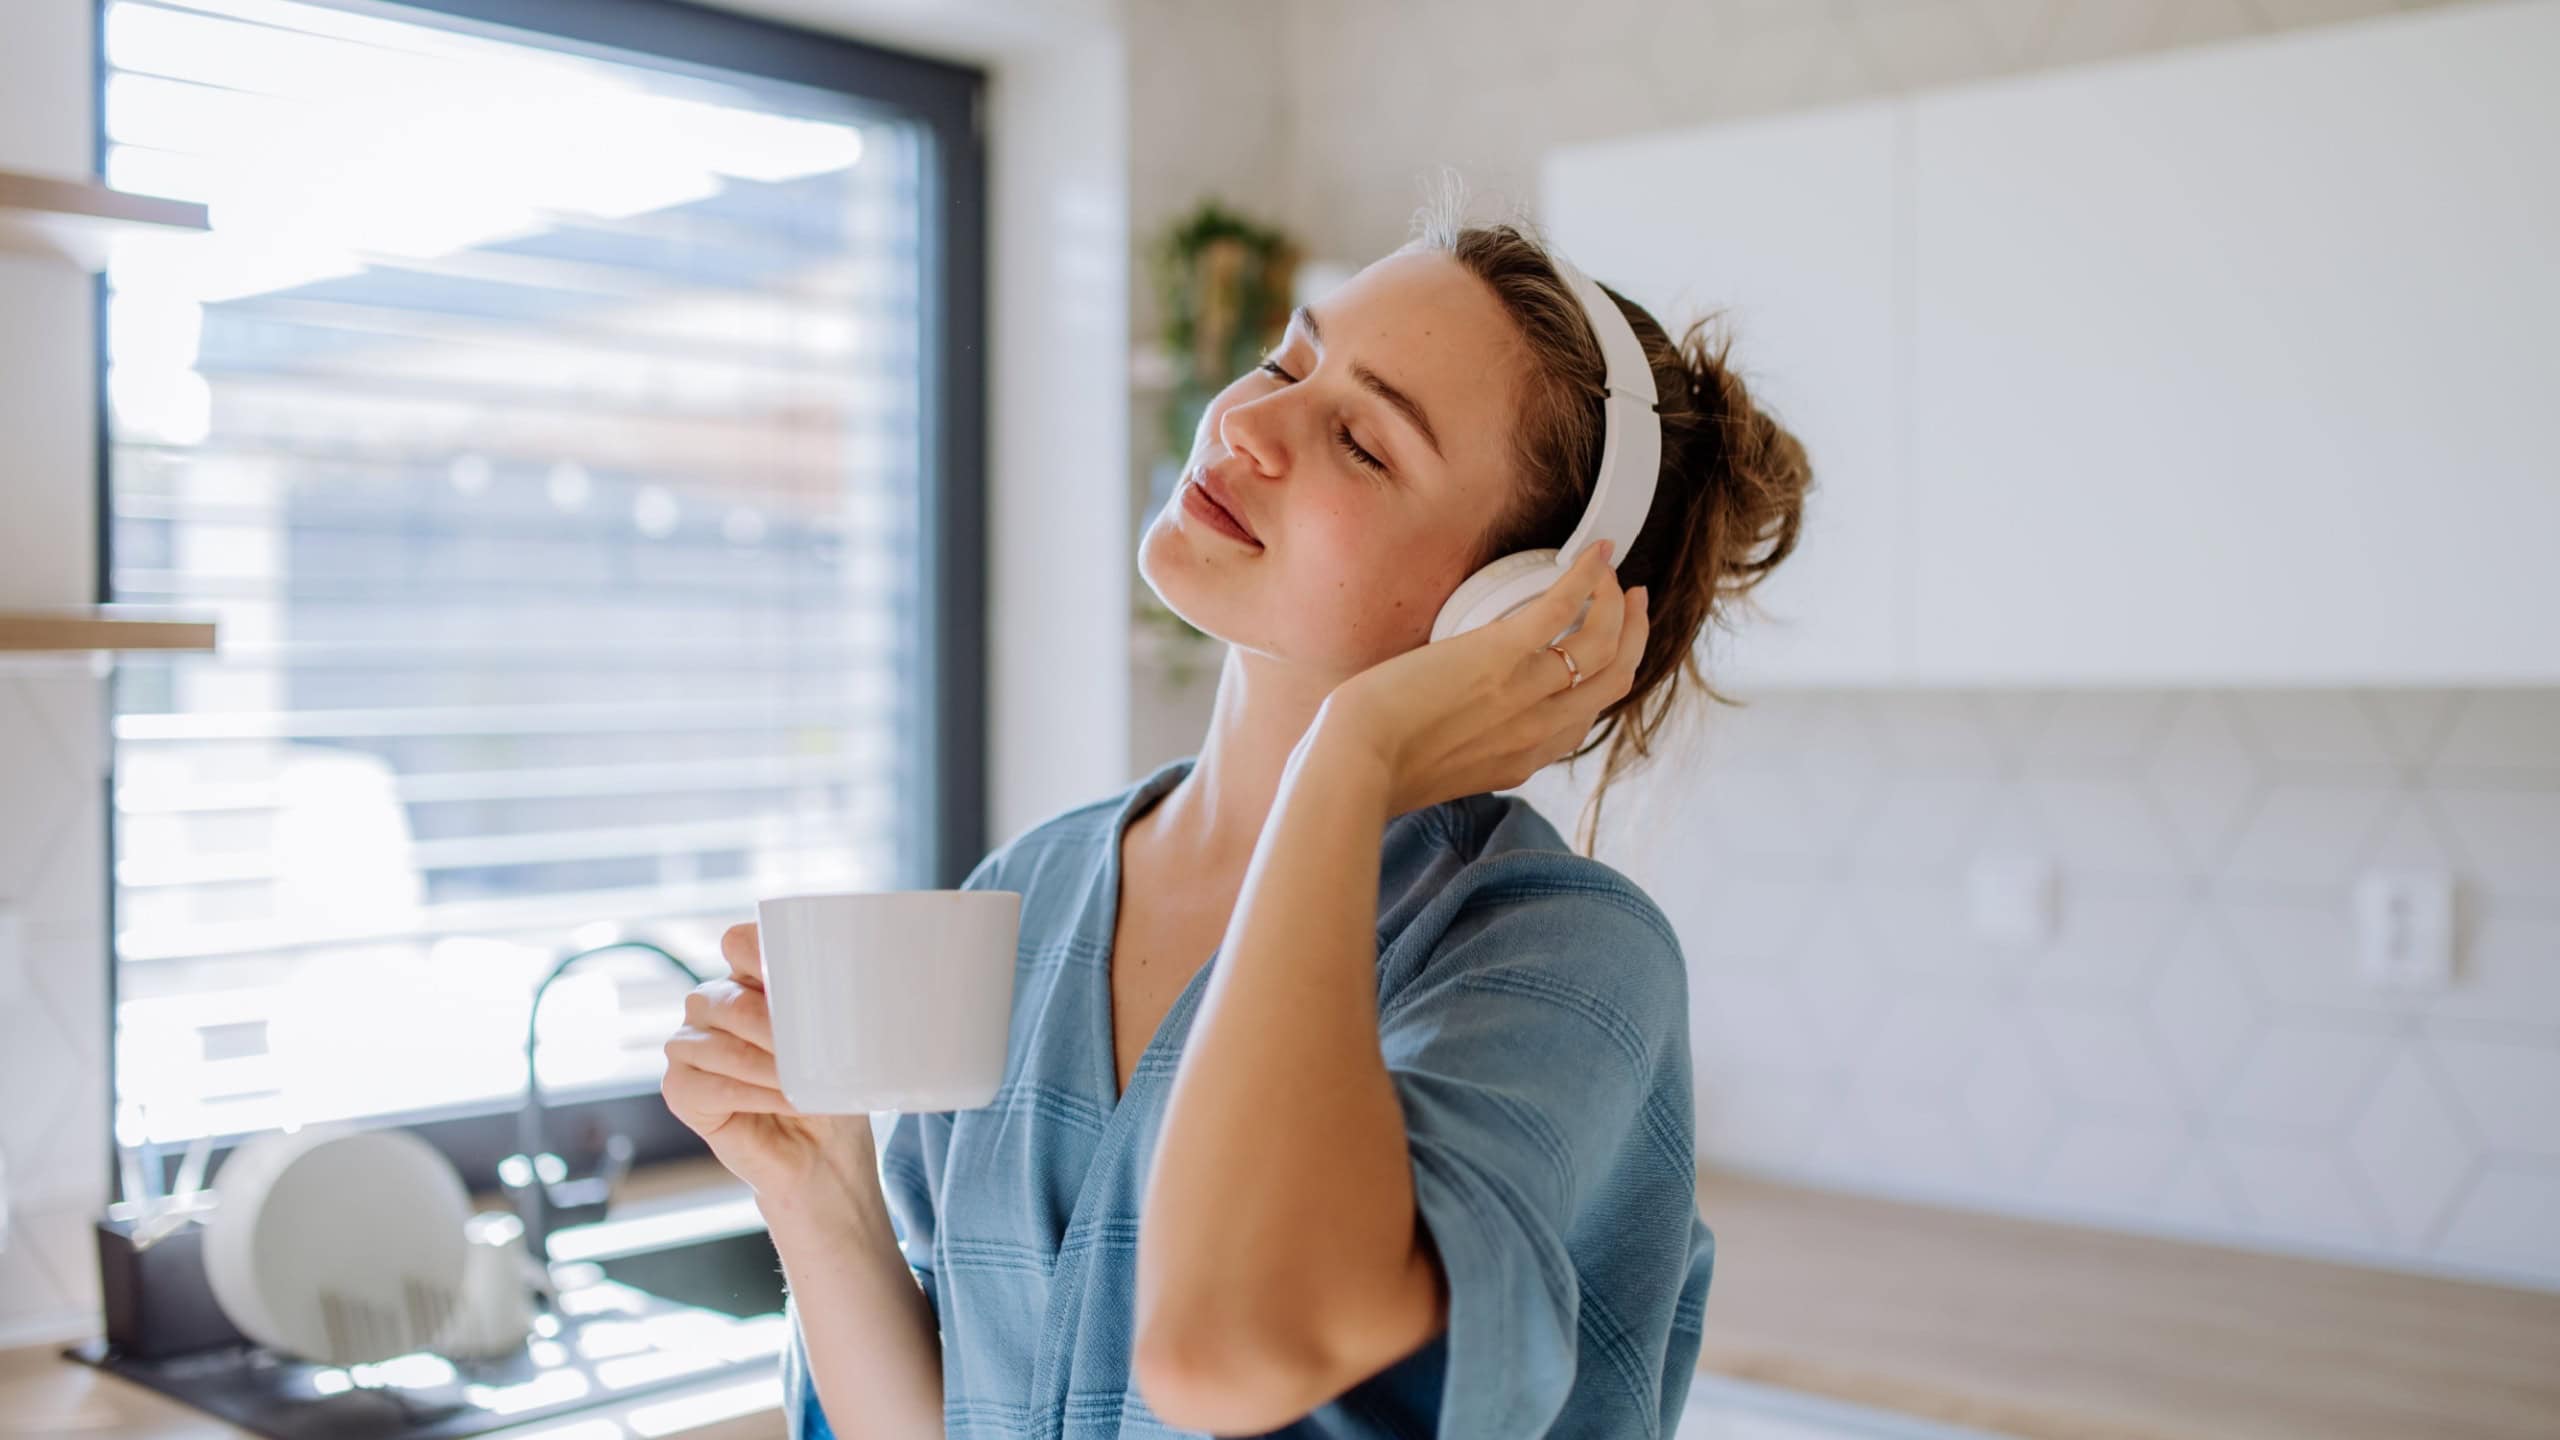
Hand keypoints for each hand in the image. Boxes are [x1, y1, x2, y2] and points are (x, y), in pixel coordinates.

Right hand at [662, 923, 877, 1219]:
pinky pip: (705, 1084)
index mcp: (750, 978)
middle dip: (775, 1029)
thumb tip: (841, 985)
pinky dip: (751, 1095)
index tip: (806, 985)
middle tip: (814, 1054)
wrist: (823, 1154)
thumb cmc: (831, 1091)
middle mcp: (713, 1005)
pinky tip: (785, 1103)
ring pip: (717, 1043)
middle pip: (728, 998)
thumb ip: (826, 1006)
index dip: (765, 956)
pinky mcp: (680, 1089)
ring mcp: (690, 1045)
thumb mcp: (838, 1041)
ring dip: (768, 1067)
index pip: (740, 942)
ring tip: (803, 1086)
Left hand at [1323, 540, 1648, 817]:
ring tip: (1612, 575)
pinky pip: (1563, 606)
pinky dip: (1587, 576)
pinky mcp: (1502, 653)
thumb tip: (1460, 728)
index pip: (1586, 720)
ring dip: (1616, 603)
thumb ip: (1470, 753)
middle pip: (1614, 679)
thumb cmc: (1377, 768)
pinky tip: (1596, 553)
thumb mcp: (1443, 774)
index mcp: (1525, 759)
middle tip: (1630, 602)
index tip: (1604, 650)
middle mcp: (1539, 728)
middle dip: (1632, 636)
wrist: (1355, 764)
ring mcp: (1527, 691)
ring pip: (1603, 643)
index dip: (1604, 679)